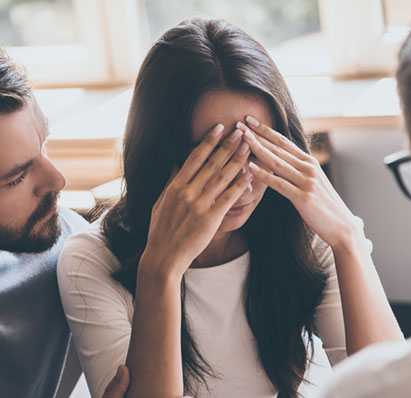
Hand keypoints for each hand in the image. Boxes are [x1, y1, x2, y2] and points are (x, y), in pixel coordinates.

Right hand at [141, 123, 255, 275]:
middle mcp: (187, 192)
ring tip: (249, 145)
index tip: (219, 128)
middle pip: (211, 164)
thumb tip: (175, 165)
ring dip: (237, 159)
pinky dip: (240, 183)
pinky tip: (250, 172)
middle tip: (240, 130)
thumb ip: (170, 183)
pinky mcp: (211, 218)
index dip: (208, 141)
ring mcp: (199, 205)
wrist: (164, 257)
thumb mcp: (160, 204)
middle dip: (227, 145)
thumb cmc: (160, 231)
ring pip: (222, 177)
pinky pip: (229, 197)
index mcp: (175, 187)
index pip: (194, 158)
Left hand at [241, 116, 369, 255]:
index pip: (283, 142)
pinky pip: (279, 184)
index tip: (249, 120)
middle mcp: (308, 167)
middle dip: (257, 135)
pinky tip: (250, 167)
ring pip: (277, 162)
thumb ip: (297, 171)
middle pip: (278, 148)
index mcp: (309, 162)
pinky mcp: (303, 197)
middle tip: (239, 123)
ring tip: (242, 139)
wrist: (341, 226)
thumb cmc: (323, 206)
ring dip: (258, 149)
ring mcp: (307, 181)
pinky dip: (264, 175)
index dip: (265, 130)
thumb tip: (280, 163)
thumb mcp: (312, 183)